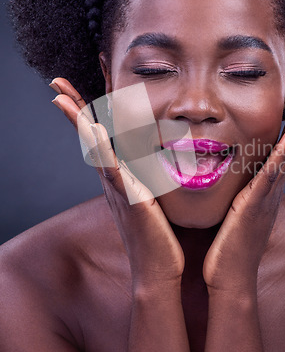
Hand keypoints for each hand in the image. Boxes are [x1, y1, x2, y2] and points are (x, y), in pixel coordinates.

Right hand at [49, 78, 183, 289]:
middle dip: (73, 108)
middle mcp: (112, 179)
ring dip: (78, 121)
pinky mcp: (130, 199)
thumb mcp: (154, 196)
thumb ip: (152, 177)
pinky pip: (112, 169)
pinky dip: (101, 149)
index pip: (100, 137)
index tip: (78, 87)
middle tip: (57, 82)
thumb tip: (162, 158)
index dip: (88, 112)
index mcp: (119, 176)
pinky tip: (94, 129)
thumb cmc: (159, 234)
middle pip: (88, 137)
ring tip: (61, 97)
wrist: (158, 269)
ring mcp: (117, 188)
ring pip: (93, 149)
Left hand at [202, 85, 284, 294]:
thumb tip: (230, 175)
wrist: (230, 277)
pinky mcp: (257, 203)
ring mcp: (267, 195)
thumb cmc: (227, 246)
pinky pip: (273, 173)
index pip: (282, 147)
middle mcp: (272, 187)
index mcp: (265, 187)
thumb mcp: (233, 210)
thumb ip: (236, 191)